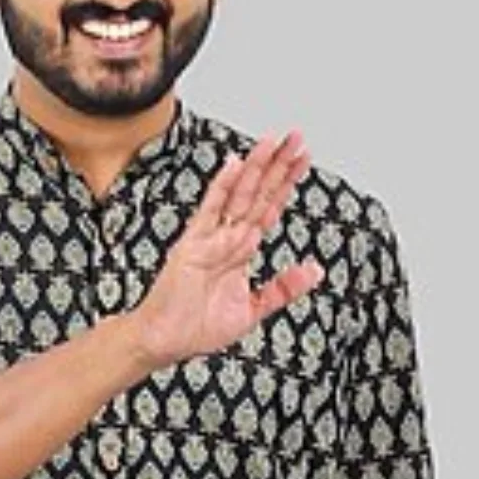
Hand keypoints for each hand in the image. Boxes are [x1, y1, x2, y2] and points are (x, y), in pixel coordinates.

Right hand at [132, 130, 324, 370]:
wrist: (165, 339)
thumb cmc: (198, 326)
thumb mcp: (254, 309)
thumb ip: (283, 288)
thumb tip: (313, 270)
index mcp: (240, 249)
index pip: (268, 208)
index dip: (286, 184)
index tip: (302, 161)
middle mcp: (226, 237)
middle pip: (257, 194)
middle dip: (277, 166)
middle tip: (296, 138)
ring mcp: (209, 238)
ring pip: (238, 195)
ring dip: (256, 168)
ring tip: (273, 143)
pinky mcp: (192, 244)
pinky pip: (209, 211)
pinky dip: (222, 187)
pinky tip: (235, 165)